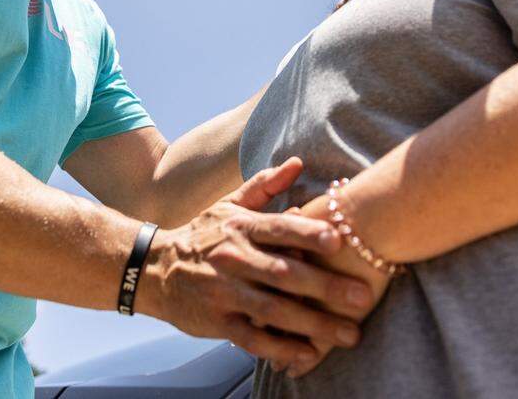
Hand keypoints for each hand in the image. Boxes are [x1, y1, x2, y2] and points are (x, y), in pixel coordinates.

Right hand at [134, 159, 378, 367]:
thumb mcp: (229, 205)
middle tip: (362, 297)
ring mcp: (224, 292)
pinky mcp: (217, 322)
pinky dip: (282, 348)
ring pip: (273, 309)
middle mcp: (233, 258)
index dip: (308, 233)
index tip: (339, 241)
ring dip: (314, 324)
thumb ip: (265, 185)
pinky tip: (310, 355)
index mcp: (240, 227)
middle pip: (283, 272)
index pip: (278, 227)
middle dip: (325, 286)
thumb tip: (297, 162)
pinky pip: (253, 339)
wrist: (155, 269)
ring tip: (350, 334)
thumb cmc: (204, 235)